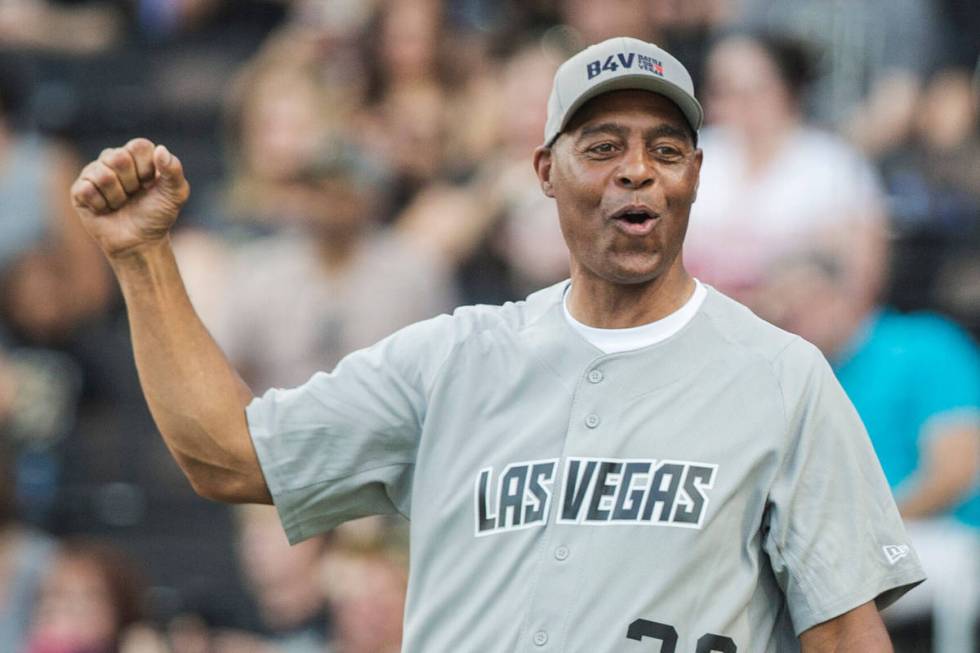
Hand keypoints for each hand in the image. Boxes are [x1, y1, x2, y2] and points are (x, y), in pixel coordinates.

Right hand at [71, 138, 189, 257]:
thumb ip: (174, 171)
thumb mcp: (175, 194)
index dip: (146, 169)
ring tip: (120, 203)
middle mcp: (113, 158)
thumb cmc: (158, 215)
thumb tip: (161, 149)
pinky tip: (105, 209)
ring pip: (102, 175)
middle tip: (134, 194)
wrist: (140, 242)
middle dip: (131, 183)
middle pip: (118, 158)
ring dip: (117, 197)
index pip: (138, 146)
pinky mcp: (79, 190)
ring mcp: (94, 172)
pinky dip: (101, 205)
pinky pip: (87, 190)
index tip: (150, 184)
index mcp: (137, 154)